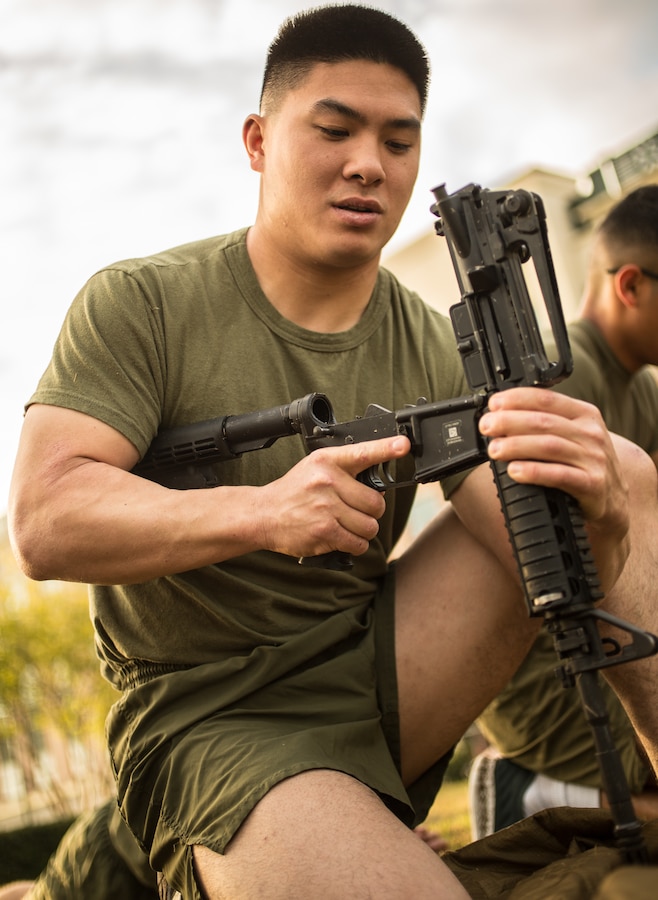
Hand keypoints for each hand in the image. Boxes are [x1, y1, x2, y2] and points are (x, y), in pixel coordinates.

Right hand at [256, 435, 409, 558]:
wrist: (264, 514)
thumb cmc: (294, 492)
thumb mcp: (315, 468)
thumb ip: (345, 471)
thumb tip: (379, 486)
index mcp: (327, 461)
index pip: (363, 453)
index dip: (386, 449)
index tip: (403, 445)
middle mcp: (327, 481)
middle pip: (376, 503)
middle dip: (371, 512)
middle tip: (355, 511)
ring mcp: (326, 507)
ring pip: (370, 526)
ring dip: (363, 531)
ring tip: (346, 526)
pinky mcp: (324, 531)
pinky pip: (357, 543)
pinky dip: (354, 545)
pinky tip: (341, 538)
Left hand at [478, 387, 628, 533]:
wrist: (614, 501)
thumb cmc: (583, 465)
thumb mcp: (572, 437)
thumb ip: (544, 425)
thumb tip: (499, 417)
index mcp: (584, 414)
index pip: (546, 398)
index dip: (516, 399)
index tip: (493, 404)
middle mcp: (591, 433)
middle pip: (543, 422)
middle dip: (509, 422)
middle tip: (486, 427)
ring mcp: (594, 458)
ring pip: (549, 446)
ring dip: (516, 446)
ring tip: (493, 449)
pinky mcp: (593, 484)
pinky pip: (559, 475)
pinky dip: (533, 472)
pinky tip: (514, 471)